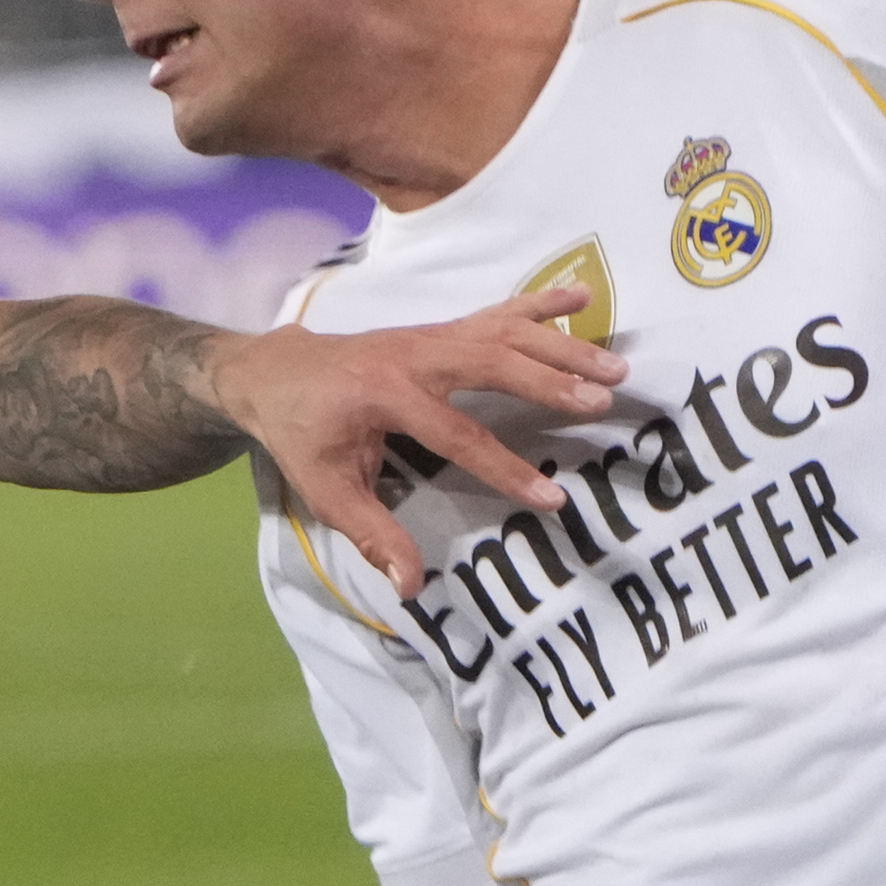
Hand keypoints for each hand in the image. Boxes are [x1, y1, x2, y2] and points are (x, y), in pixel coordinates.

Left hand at [215, 288, 620, 598]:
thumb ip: (372, 534)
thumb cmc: (300, 432)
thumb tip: (410, 586)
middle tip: (601, 402)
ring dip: (560, 347)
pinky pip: (496, 312)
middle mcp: (412, 355)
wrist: (271, 373)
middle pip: (491, 363)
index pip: (455, 434)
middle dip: (548, 382)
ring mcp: (429, 336)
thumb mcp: (325, 489)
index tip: (551, 496)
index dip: (504, 468)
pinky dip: (540, 305)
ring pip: (503, 333)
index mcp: (383, 395)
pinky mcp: (439, 330)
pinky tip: (584, 299)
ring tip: (613, 366)